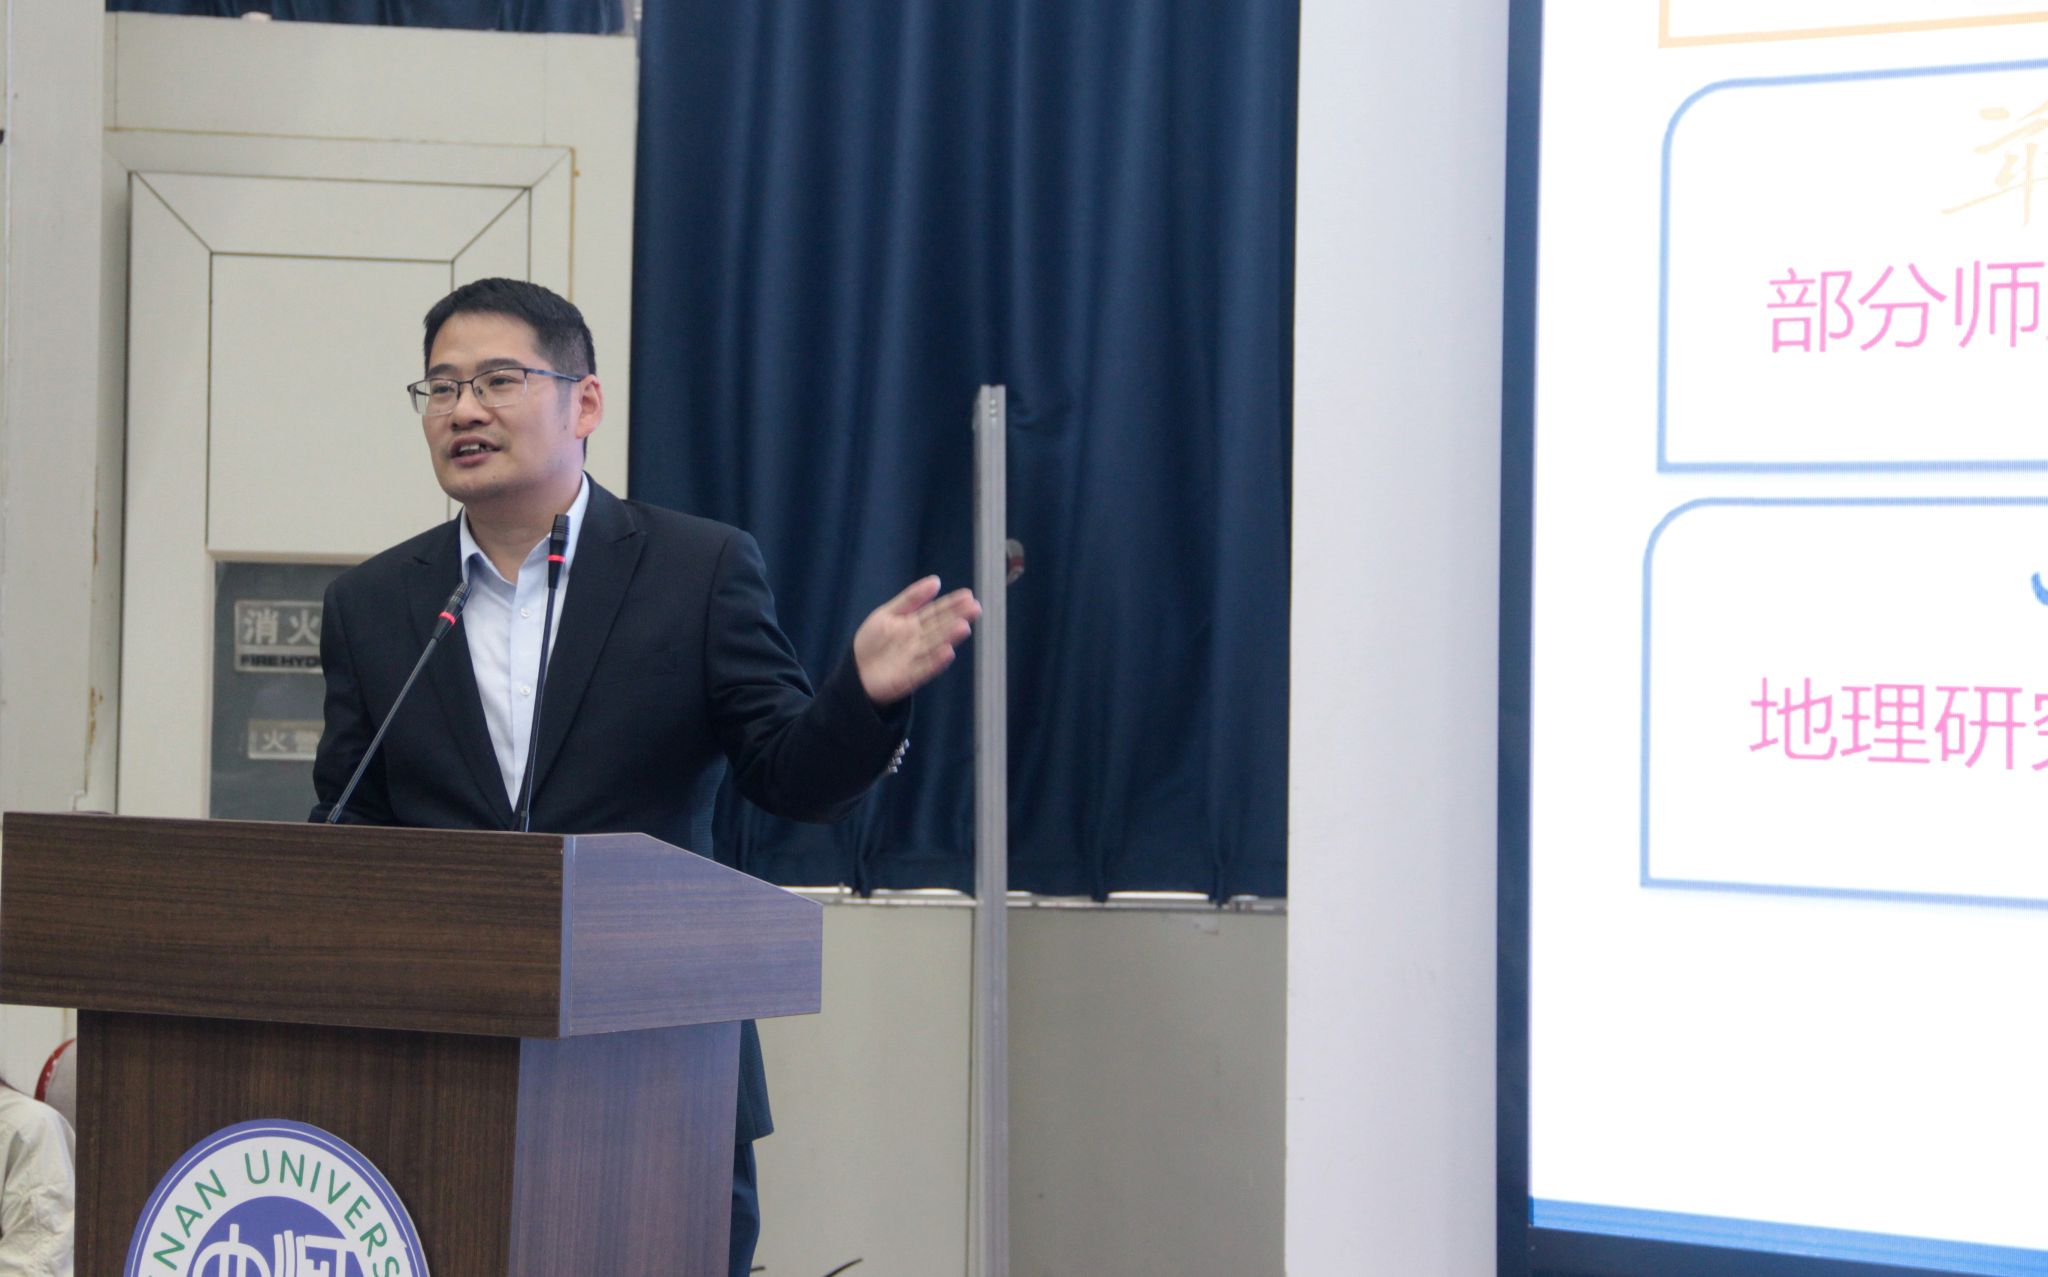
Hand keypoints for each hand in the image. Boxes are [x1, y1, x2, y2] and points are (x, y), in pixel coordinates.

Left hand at [854, 576, 981, 704]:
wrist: (854, 671)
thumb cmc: (871, 642)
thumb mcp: (887, 613)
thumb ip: (911, 598)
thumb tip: (936, 581)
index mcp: (914, 624)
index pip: (936, 612)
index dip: (952, 604)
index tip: (968, 596)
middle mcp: (919, 641)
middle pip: (940, 627)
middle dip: (957, 618)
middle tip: (975, 608)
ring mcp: (915, 658)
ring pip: (935, 645)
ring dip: (949, 637)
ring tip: (963, 627)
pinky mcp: (909, 677)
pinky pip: (924, 668)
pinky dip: (936, 661)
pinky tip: (948, 652)